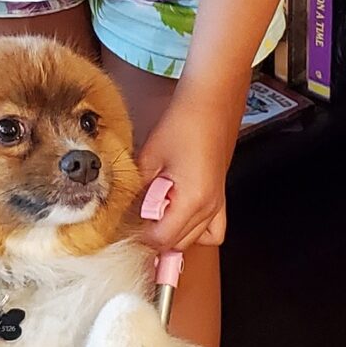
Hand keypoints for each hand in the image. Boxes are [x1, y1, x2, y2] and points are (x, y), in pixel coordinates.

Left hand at [137, 82, 238, 251]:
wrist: (211, 102)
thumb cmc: (183, 123)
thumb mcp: (149, 157)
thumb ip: (138, 190)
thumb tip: (126, 211)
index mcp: (192, 199)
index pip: (161, 238)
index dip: (140, 236)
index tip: (125, 228)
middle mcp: (210, 207)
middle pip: (178, 244)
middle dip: (155, 237)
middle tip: (136, 220)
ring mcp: (218, 204)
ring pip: (196, 239)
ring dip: (175, 235)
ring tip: (157, 216)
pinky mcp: (220, 196)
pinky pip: (211, 229)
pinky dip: (196, 229)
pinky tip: (179, 214)